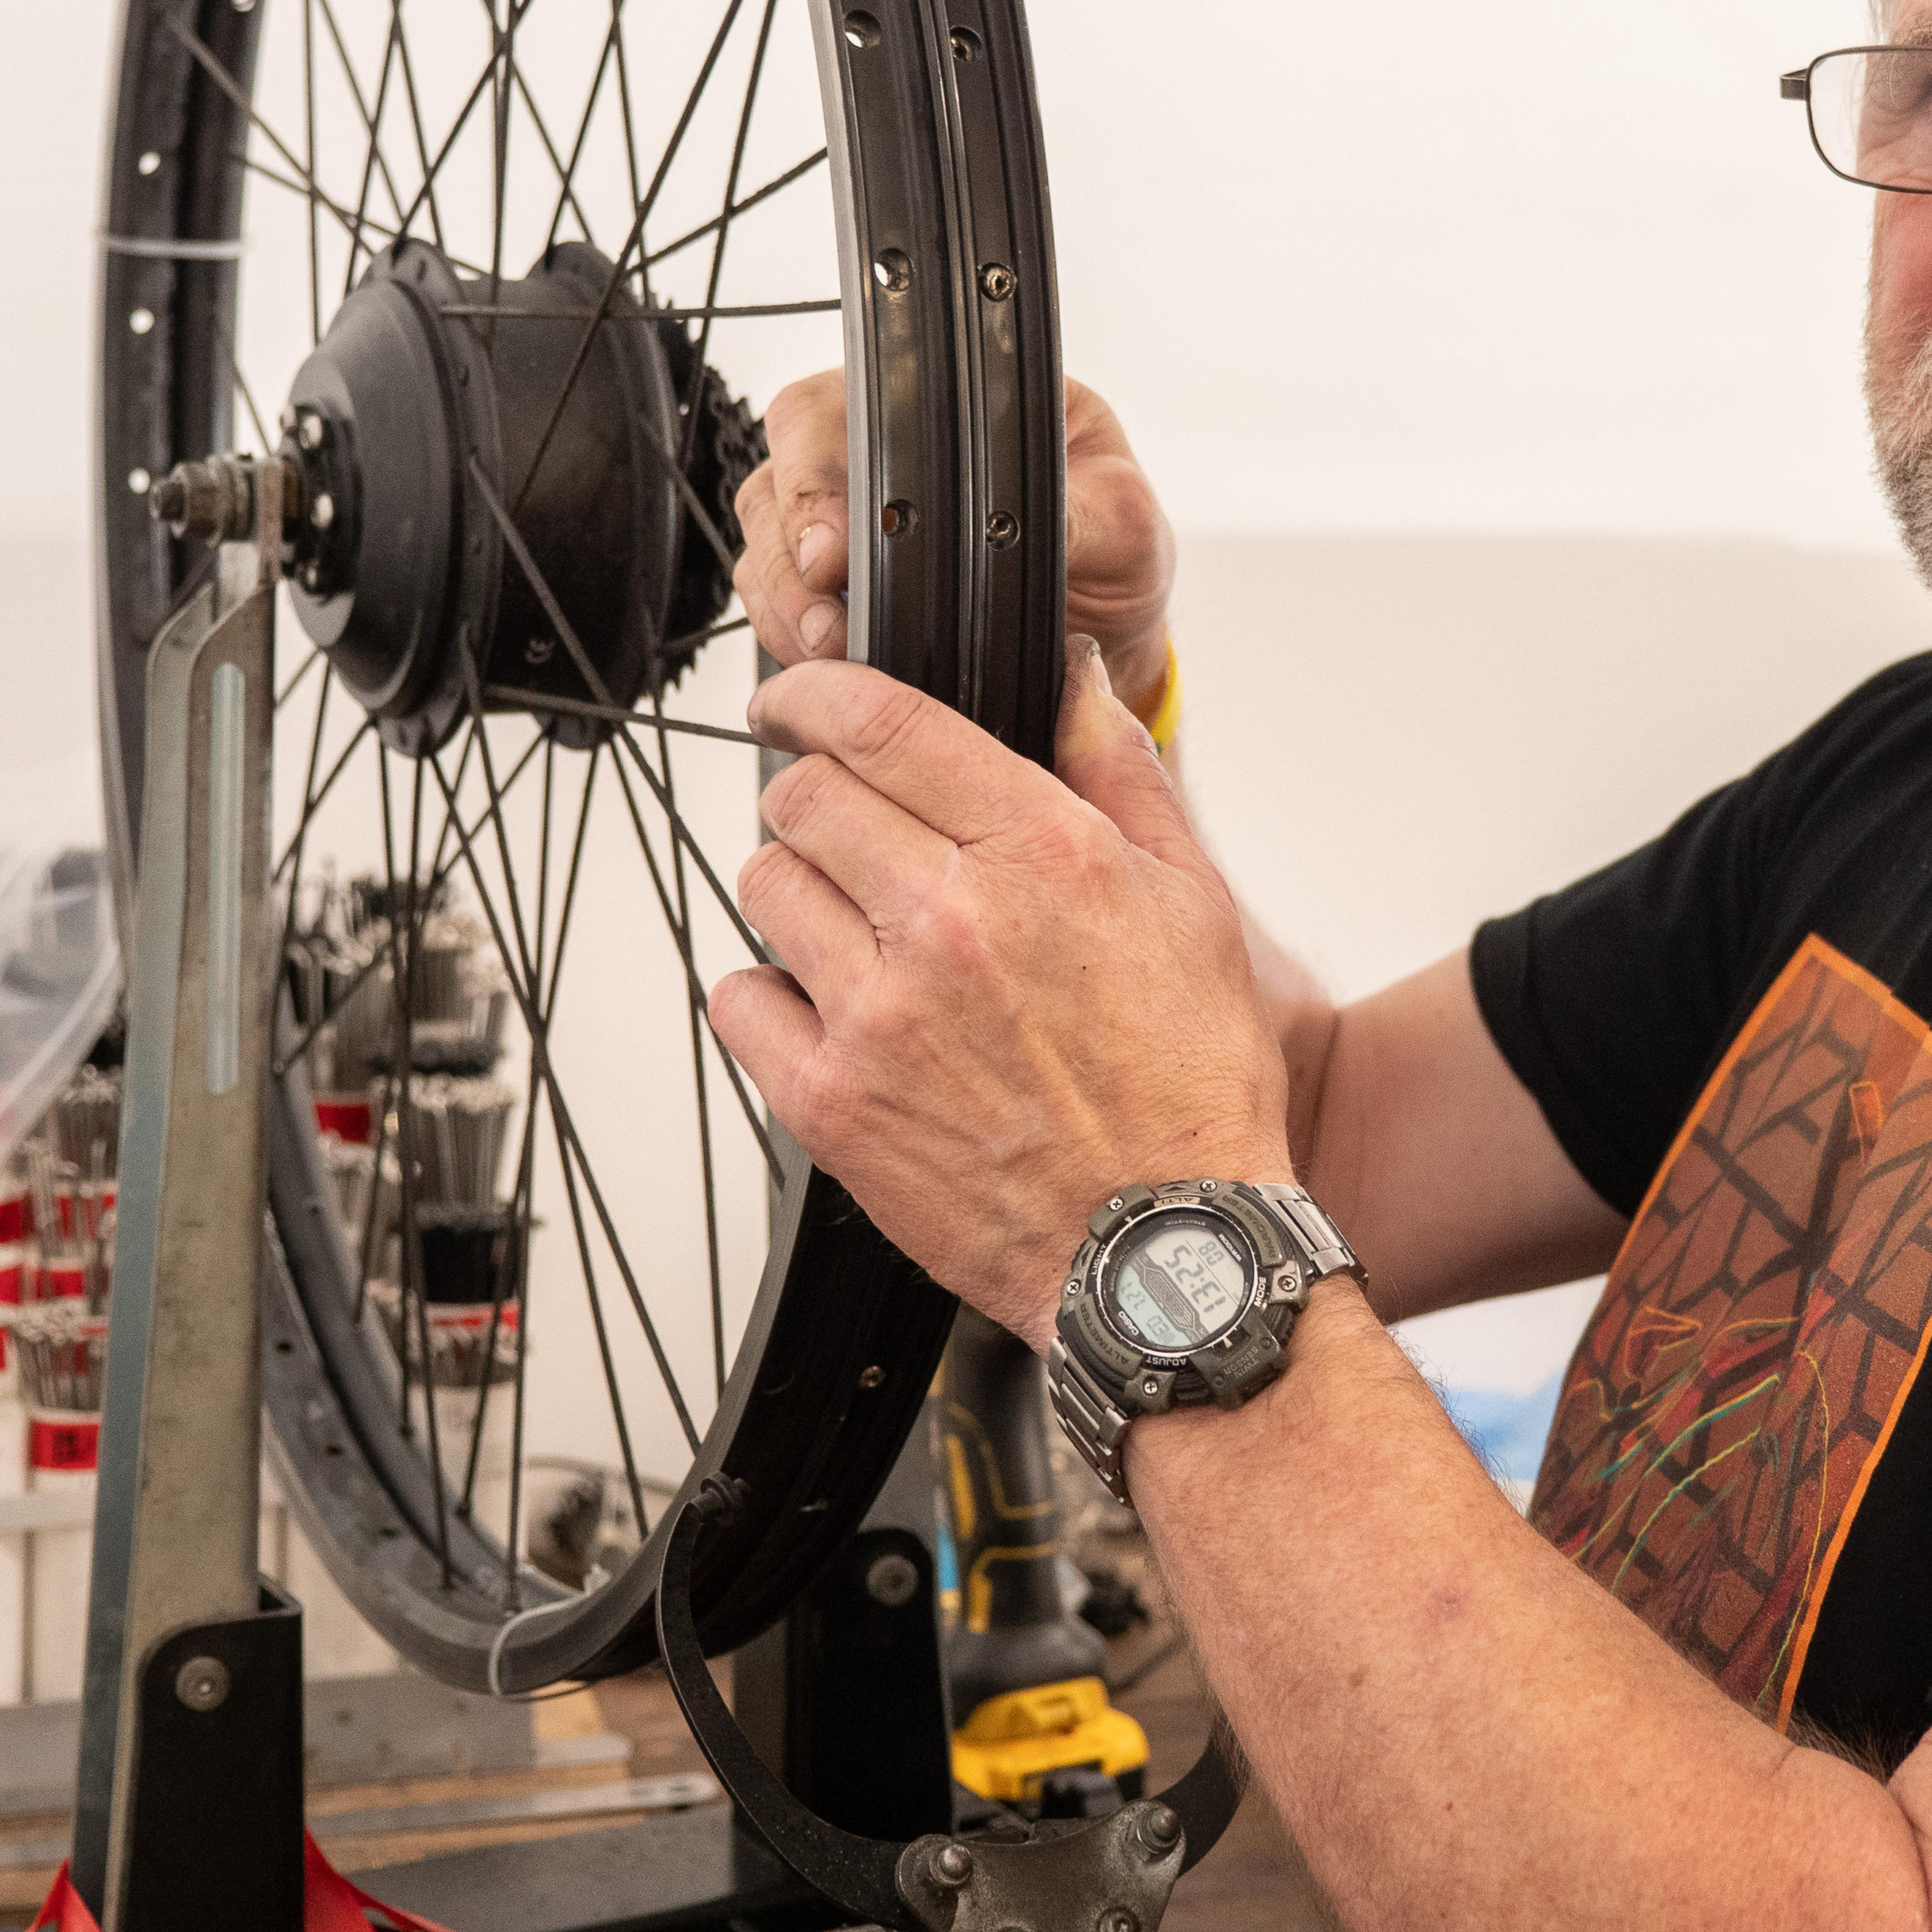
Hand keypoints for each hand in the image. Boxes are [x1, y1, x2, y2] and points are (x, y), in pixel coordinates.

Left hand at [711, 635, 1284, 1348]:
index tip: (800, 697)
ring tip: (855, 927)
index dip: (818, 692)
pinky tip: (830, 1007)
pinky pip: (739, 1000)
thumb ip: (1120, 772)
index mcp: (1041, 854)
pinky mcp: (833, 1101)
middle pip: (804, 797)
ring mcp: (880, 1013)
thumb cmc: (1191, 1084)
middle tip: (846, 825)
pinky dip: (770, 993)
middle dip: (817, 794)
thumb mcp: (1192, 902)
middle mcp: (950, 921)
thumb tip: (1077, 682)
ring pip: (768, 888)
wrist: (1165, 1250)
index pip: (881, 723)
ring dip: (800, 890)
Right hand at [730, 372, 1178, 712]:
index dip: (809, 475)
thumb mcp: (1120, 518)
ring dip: (785, 610)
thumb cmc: (1112, 542)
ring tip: (831, 653)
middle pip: (775, 487)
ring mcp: (840, 525)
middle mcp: (869, 458)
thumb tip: (1035, 527)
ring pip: (764, 554)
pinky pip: (780, 611)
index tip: (831, 549)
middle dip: (787, 561)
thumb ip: (1078, 516)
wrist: (1109, 625)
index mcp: (932, 409)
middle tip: (828, 622)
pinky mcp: (835, 594)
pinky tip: (833, 669)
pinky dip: (794, 644)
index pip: (826, 412)